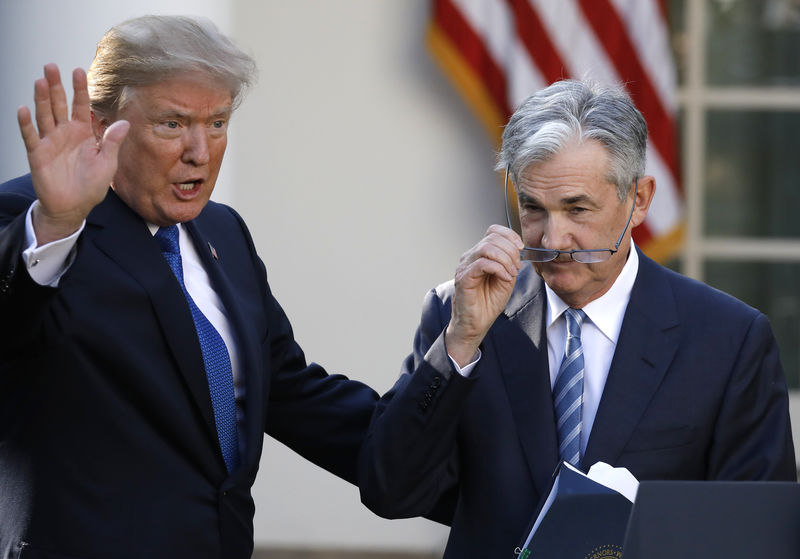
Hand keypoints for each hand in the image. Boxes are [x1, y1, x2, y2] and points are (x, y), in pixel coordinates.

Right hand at [17, 64, 129, 243]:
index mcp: (83, 132)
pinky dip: (26, 124)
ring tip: (41, 81)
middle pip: (59, 104)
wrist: (74, 206)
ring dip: (41, 99)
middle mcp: (65, 133)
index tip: (78, 70)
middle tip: (51, 66)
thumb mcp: (107, 164)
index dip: (79, 89)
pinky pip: (30, 136)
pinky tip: (23, 109)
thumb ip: (112, 142)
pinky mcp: (37, 154)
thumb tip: (125, 122)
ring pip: (44, 115)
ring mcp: (50, 141)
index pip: (81, 106)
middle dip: (56, 86)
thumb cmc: (91, 185)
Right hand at [445, 224, 523, 366]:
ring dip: (506, 260)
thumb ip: (510, 263)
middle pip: (492, 238)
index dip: (509, 235)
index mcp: (480, 254)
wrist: (476, 323)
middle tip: (517, 267)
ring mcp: (465, 266)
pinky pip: (482, 263)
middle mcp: (470, 257)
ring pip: (487, 248)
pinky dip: (498, 269)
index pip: (492, 231)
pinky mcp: (463, 277)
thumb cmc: (487, 303)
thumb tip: (517, 251)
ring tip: (511, 273)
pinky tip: (505, 278)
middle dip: (511, 251)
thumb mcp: (506, 278)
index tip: (521, 248)